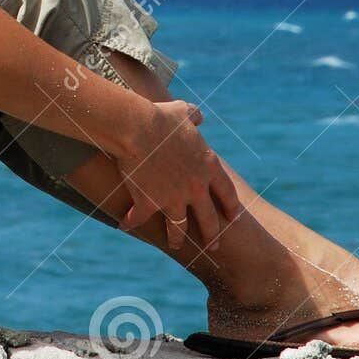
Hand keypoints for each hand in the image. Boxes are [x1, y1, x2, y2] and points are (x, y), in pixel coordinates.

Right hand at [112, 99, 244, 251]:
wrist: (137, 128)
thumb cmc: (161, 117)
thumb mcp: (182, 111)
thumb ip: (193, 116)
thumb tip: (198, 117)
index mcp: (208, 166)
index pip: (227, 193)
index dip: (231, 207)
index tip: (233, 218)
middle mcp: (195, 188)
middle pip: (208, 218)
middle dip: (213, 235)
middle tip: (214, 247)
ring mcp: (172, 199)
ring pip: (179, 227)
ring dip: (178, 238)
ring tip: (176, 246)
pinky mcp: (149, 203)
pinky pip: (141, 219)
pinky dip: (132, 221)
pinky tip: (126, 225)